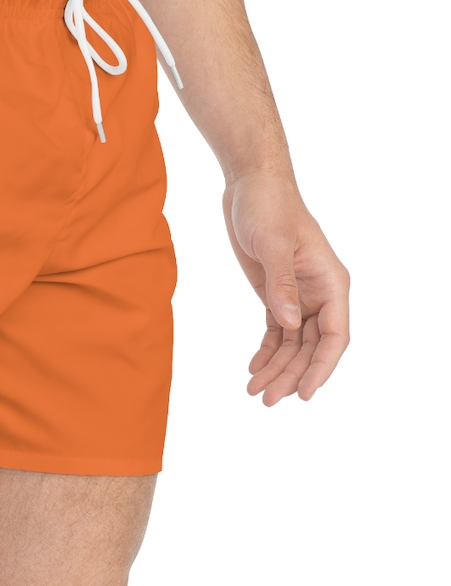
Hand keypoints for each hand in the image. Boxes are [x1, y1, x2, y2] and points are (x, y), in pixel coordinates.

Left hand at [222, 172, 349, 405]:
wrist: (251, 185)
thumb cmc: (269, 207)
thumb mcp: (274, 243)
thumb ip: (282, 284)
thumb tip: (289, 324)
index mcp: (332, 283)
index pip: (334, 336)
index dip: (321, 368)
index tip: (303, 393)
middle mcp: (320, 293)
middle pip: (311, 347)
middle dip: (291, 375)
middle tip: (266, 400)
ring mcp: (298, 295)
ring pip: (293, 343)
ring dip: (276, 368)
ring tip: (254, 391)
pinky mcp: (276, 292)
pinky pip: (277, 331)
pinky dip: (266, 350)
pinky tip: (254, 367)